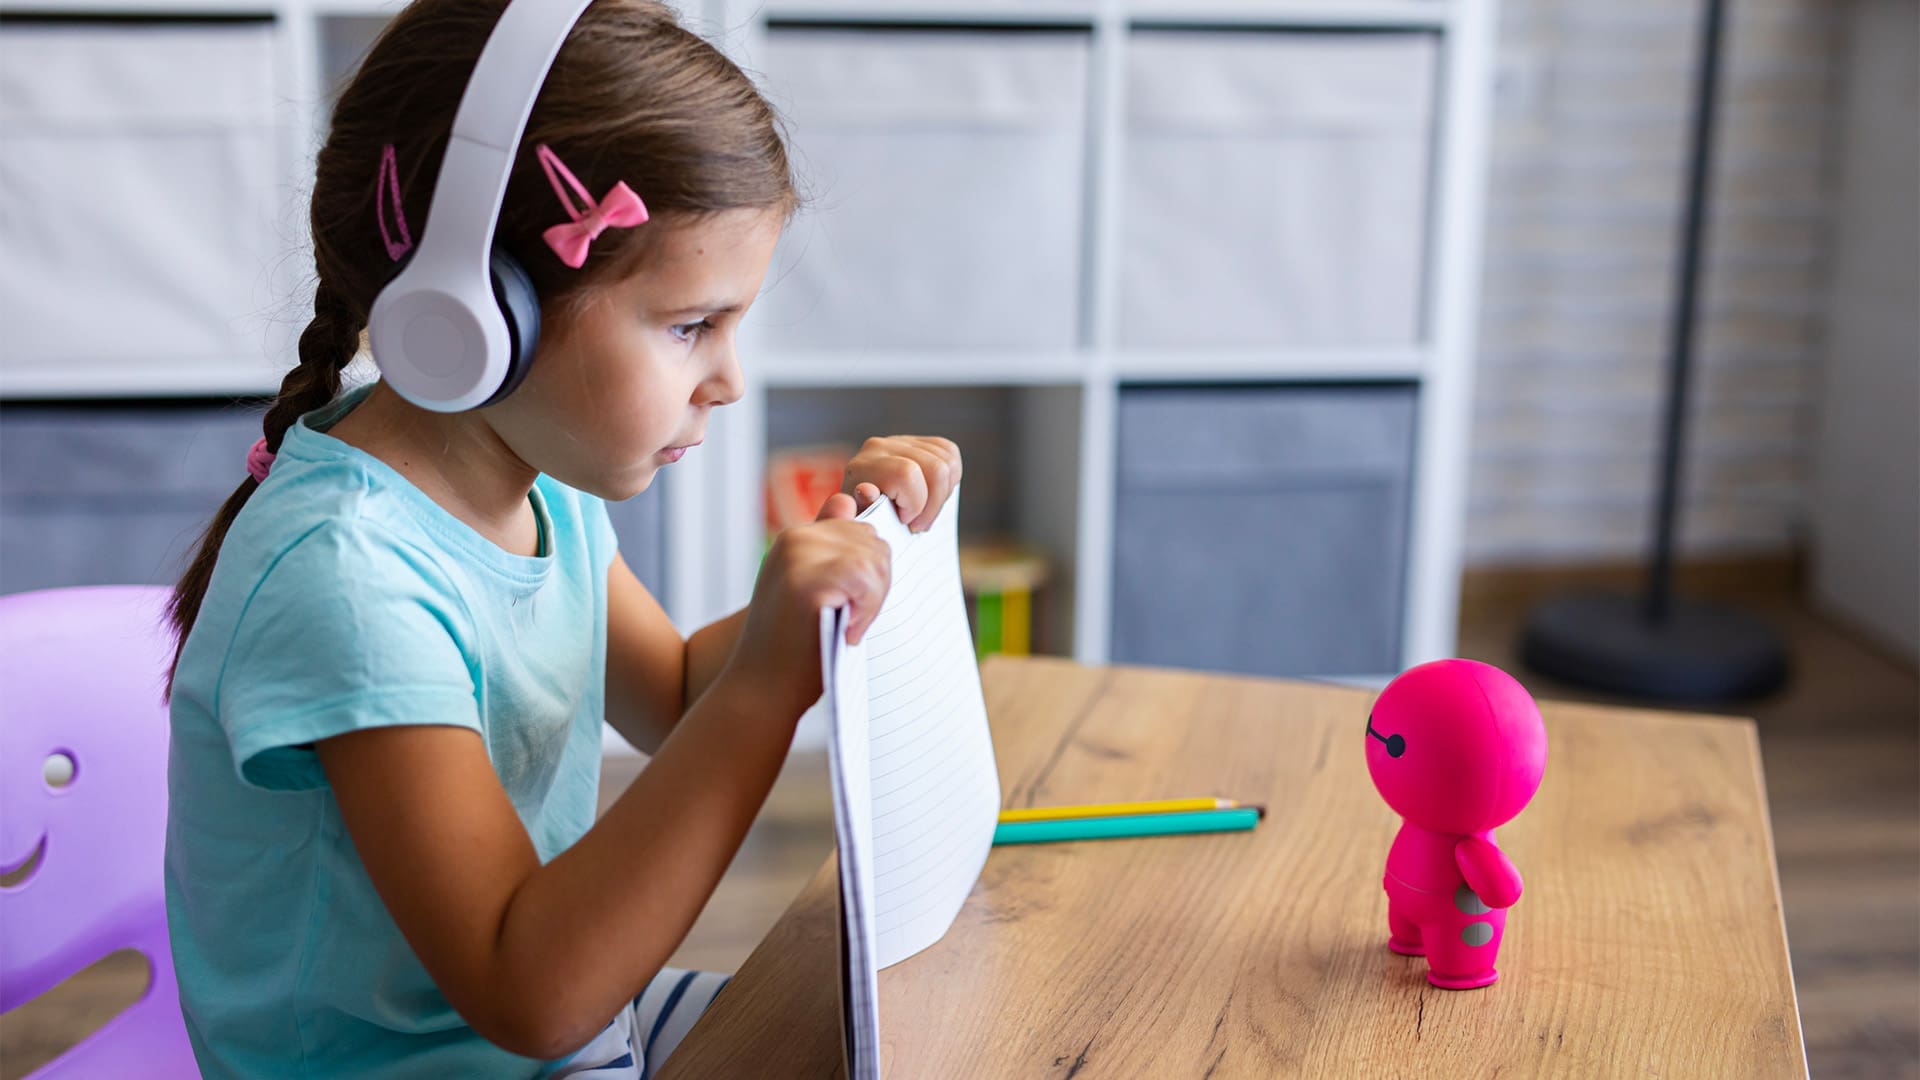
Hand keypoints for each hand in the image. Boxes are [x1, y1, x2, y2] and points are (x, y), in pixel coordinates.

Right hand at [722, 493, 891, 717]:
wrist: (763, 691)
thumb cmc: (797, 649)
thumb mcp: (820, 592)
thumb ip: (836, 552)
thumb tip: (852, 501)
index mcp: (798, 538)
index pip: (864, 531)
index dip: (871, 570)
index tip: (852, 604)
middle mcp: (795, 537)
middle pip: (875, 542)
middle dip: (878, 585)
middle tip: (852, 622)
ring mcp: (796, 554)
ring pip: (874, 557)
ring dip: (874, 600)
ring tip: (849, 627)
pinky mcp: (803, 579)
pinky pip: (865, 576)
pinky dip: (868, 608)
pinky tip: (848, 631)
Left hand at [843, 435, 962, 532]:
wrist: (863, 506)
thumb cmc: (866, 521)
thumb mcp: (863, 523)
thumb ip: (864, 511)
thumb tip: (867, 491)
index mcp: (864, 468)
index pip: (907, 474)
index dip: (915, 503)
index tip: (904, 521)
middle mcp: (881, 447)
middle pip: (935, 468)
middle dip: (933, 504)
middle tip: (919, 524)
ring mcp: (901, 441)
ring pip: (947, 461)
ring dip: (942, 495)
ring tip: (924, 511)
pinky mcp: (919, 441)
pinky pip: (950, 453)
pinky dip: (950, 479)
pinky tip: (932, 495)